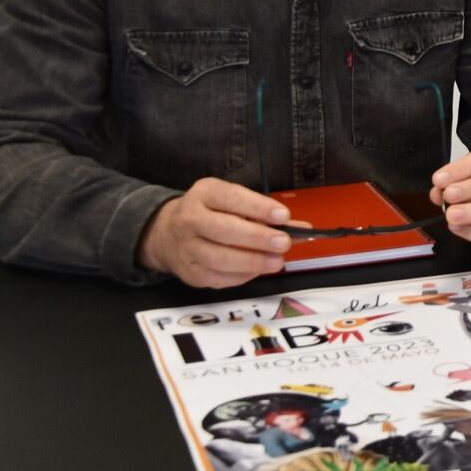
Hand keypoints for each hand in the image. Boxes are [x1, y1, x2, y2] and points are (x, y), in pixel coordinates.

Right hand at [138, 177, 291, 287]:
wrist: (167, 232)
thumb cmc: (213, 213)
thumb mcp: (235, 202)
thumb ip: (267, 215)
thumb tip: (303, 229)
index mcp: (205, 193)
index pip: (231, 198)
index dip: (258, 207)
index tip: (283, 216)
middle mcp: (190, 218)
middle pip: (223, 229)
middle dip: (257, 238)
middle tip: (284, 243)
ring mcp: (185, 247)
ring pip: (219, 257)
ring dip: (252, 262)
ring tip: (277, 262)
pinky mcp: (188, 272)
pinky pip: (217, 277)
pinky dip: (241, 276)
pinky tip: (257, 270)